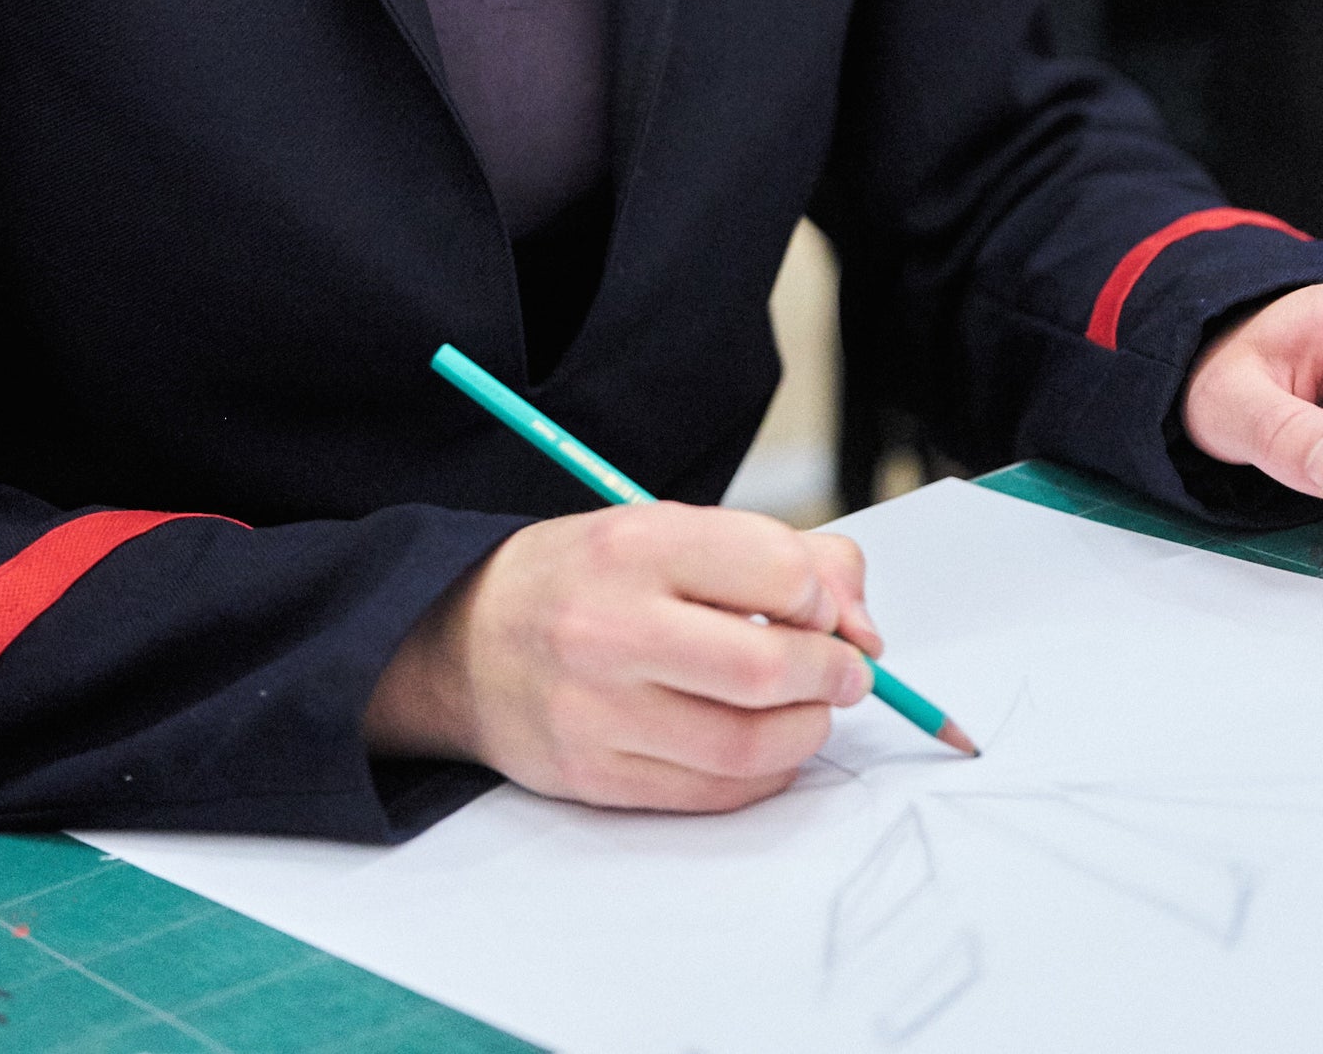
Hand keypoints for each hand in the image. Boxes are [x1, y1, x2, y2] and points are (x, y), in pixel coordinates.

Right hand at [362, 503, 880, 810]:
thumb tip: (859, 625)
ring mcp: (598, 710)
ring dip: (807, 732)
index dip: (824, 598)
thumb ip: (781, 556)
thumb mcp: (667, 529)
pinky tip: (768, 748)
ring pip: (748, 745)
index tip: (826, 610)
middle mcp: (611, 626)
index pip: (775, 571)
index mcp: (635, 544)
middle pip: (767, 669)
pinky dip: (764, 776)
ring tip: (810, 710)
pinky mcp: (594, 776)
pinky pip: (712, 793)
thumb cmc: (585, 577)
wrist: (463, 639)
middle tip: (847, 673)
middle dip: (833, 675)